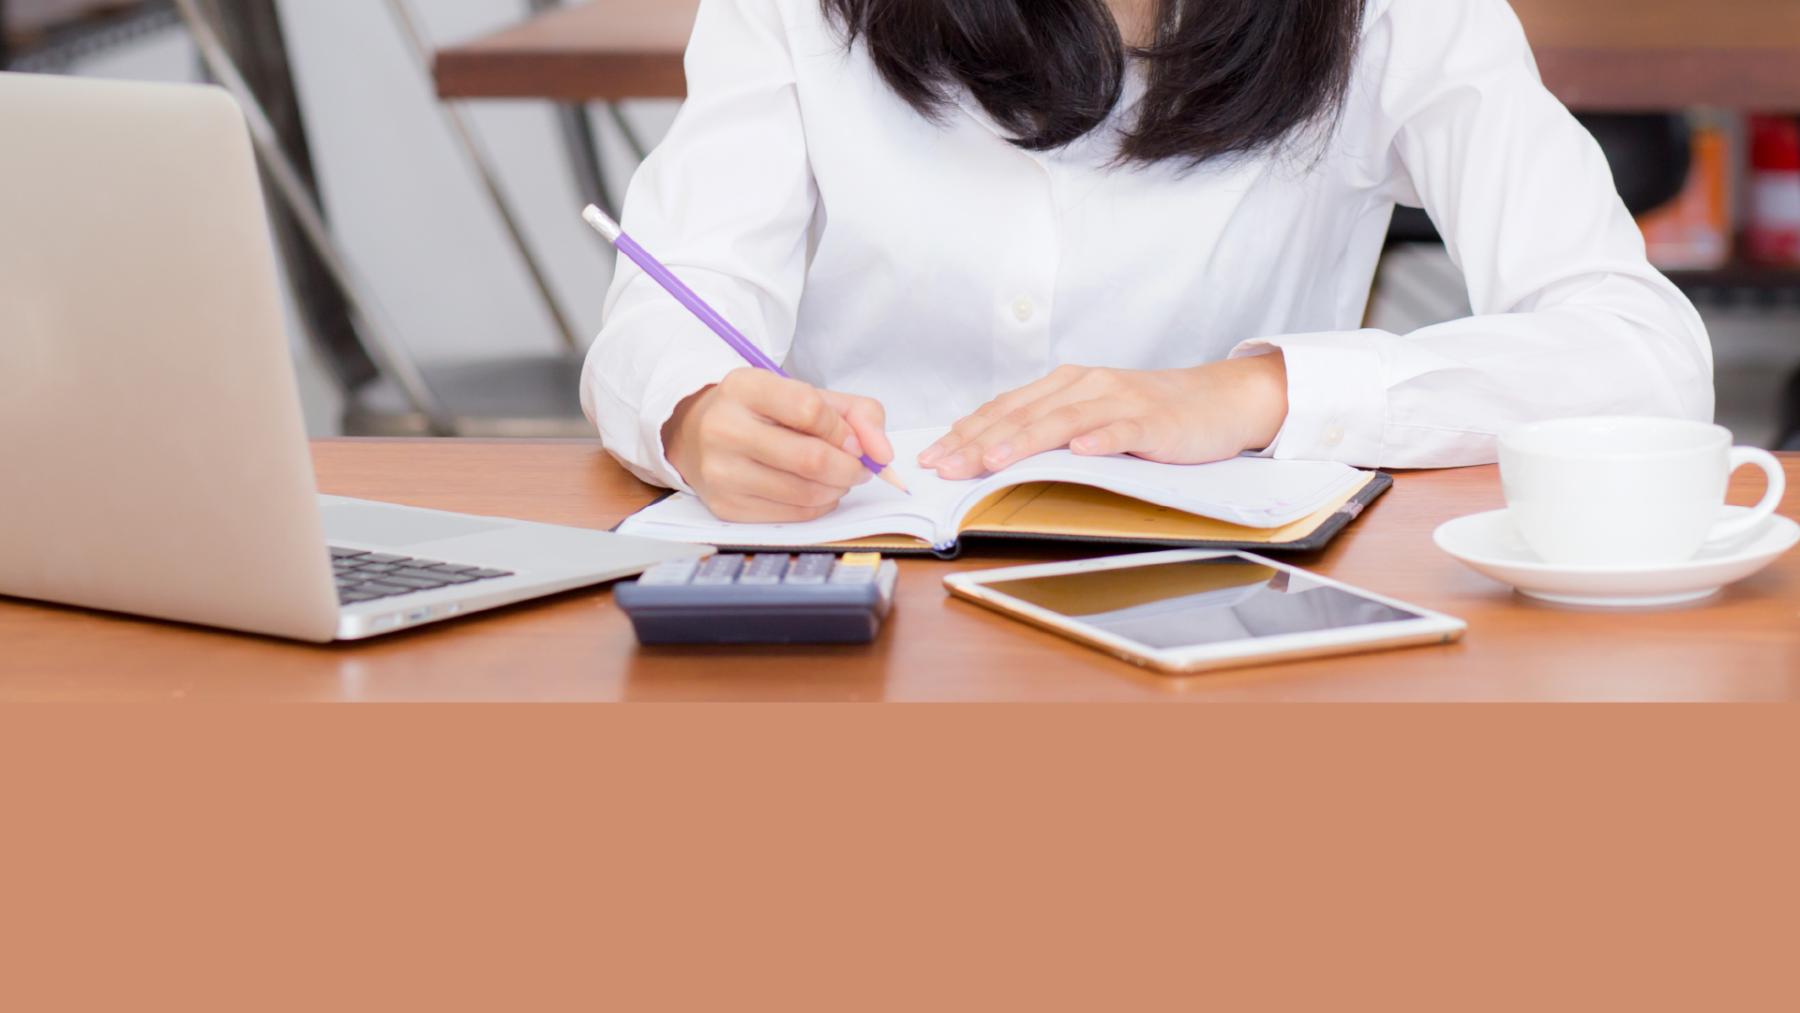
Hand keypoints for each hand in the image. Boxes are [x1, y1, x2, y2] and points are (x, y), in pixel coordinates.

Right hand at [664, 368, 893, 522]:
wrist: (699, 434)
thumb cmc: (765, 413)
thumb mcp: (807, 395)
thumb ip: (858, 414)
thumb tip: (883, 455)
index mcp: (745, 387)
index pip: (810, 410)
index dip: (844, 431)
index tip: (855, 441)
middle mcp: (724, 428)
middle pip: (811, 459)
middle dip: (850, 468)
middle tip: (859, 468)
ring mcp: (721, 471)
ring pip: (804, 492)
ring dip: (837, 489)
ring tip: (839, 478)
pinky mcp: (725, 507)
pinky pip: (792, 516)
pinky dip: (818, 507)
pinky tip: (817, 492)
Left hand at [918, 355, 1288, 478]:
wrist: (1218, 400)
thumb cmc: (1150, 414)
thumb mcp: (1091, 415)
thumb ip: (1048, 427)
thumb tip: (990, 452)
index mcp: (1064, 385)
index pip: (1004, 409)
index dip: (965, 432)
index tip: (931, 457)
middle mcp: (1085, 386)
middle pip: (1023, 414)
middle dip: (978, 442)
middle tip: (944, 467)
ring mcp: (1120, 401)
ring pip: (1063, 420)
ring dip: (1024, 440)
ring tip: (992, 460)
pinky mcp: (1154, 421)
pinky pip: (1123, 430)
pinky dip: (1101, 440)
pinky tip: (1082, 452)